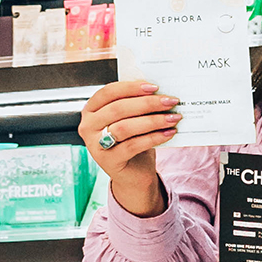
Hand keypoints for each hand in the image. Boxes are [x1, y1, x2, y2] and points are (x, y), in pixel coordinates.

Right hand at [79, 78, 179, 215]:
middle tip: (170, 101)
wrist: (132, 174)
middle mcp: (88, 126)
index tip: (155, 87)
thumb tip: (157, 91)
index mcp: (91, 110)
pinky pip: (133, 145)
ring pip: (125, 127)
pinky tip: (169, 133)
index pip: (109, 92)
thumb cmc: (132, 140)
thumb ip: (136, 104)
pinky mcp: (108, 161)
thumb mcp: (131, 119)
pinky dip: (153, 138)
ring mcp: (95, 145)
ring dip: (152, 120)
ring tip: (173, 118)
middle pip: (118, 109)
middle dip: (147, 103)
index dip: (131, 87)